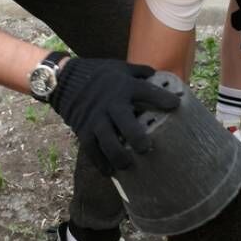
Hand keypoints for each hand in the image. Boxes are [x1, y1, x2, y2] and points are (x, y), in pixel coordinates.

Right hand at [49, 58, 179, 173]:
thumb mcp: (120, 68)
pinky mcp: (83, 130)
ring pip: (107, 142)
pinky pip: (92, 150)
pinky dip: (100, 163)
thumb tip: (160, 76)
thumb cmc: (99, 74)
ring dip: (119, 156)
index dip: (162, 98)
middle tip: (147, 149)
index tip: (176, 105)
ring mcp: (96, 119)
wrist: (64, 80)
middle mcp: (110, 103)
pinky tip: (110, 172)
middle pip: (125, 122)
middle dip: (137, 137)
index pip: (146, 91)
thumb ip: (140, 72)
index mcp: (123, 86)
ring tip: (128, 165)